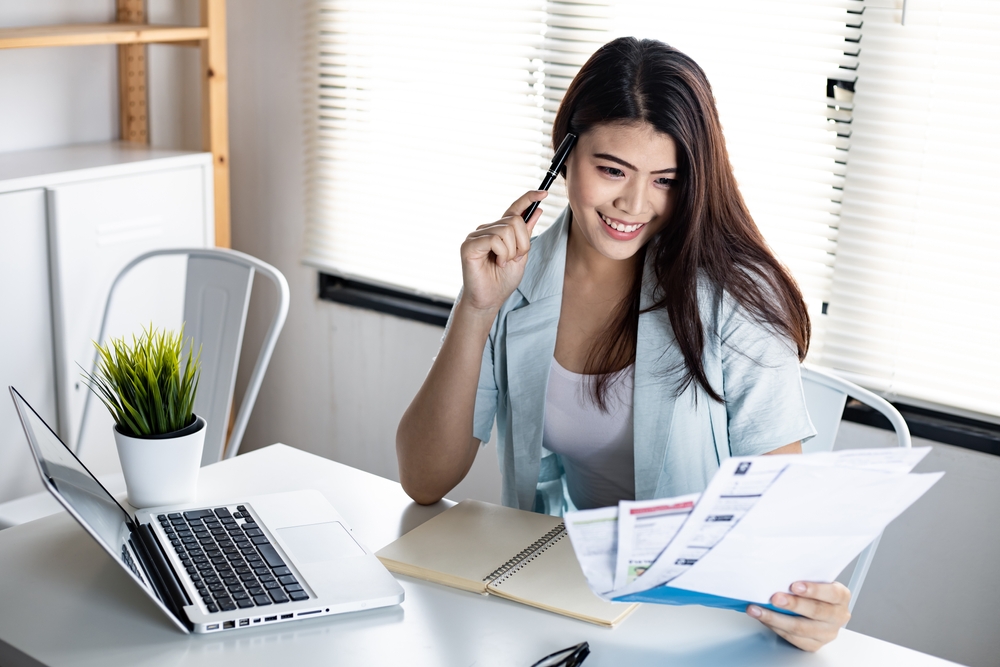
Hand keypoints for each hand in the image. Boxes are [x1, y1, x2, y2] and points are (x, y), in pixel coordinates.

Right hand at [458, 190, 546, 314]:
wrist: (490, 300)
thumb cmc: (502, 281)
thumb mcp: (521, 255)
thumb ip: (526, 234)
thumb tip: (536, 210)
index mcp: (499, 231)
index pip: (514, 209)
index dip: (528, 198)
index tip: (544, 193)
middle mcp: (487, 229)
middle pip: (515, 221)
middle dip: (522, 243)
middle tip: (515, 259)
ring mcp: (476, 236)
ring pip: (506, 230)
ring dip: (512, 251)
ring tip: (504, 263)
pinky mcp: (469, 245)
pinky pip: (494, 239)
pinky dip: (502, 253)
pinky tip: (497, 264)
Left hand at [747, 581, 850, 651]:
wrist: (816, 607)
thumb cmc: (813, 591)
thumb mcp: (815, 580)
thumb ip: (803, 578)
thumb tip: (780, 573)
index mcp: (841, 597)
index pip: (832, 593)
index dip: (814, 590)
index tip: (795, 585)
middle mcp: (837, 616)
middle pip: (816, 612)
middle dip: (793, 605)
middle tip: (774, 598)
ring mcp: (827, 633)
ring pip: (801, 628)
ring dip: (776, 618)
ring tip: (758, 610)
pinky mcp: (814, 644)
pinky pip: (793, 638)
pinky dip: (775, 627)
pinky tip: (764, 619)